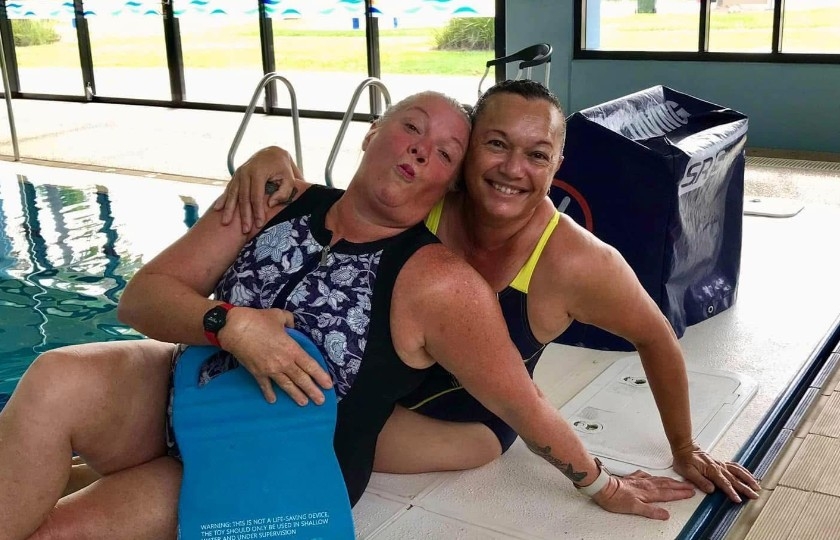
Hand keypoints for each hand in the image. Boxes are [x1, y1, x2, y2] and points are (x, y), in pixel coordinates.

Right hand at [214, 146, 301, 233]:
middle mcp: (246, 172)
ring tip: (225, 223)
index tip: (258, 224)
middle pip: (243, 197)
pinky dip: (223, 199)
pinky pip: (228, 189)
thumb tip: (269, 204)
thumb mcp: (289, 178)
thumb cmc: (283, 168)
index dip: (257, 211)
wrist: (271, 153)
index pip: (257, 195)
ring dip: (229, 209)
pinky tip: (217, 209)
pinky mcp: (235, 176)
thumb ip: (284, 192)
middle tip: (244, 230)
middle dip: (243, 215)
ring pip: (233, 194)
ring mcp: (238, 174)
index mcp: (259, 172)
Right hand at [218, 307, 332, 405]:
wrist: (235, 329)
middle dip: (312, 391)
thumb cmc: (258, 320)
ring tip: (304, 403)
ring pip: (286, 385)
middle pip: (301, 379)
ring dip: (296, 395)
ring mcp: (270, 369)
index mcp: (292, 349)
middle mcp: (284, 362)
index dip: (320, 376)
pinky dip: (269, 393)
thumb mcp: (279, 315)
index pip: (310, 365)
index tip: (328, 385)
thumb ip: (289, 321)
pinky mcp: (257, 372)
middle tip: (320, 401)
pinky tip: (273, 400)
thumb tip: (292, 326)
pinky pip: (265, 385)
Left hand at [591, 470, 695, 519]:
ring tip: (678, 481)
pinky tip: (653, 476)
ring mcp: (639, 481)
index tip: (691, 492)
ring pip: (659, 479)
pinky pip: (646, 476)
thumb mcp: (635, 508)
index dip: (680, 493)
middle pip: (666, 485)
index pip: (668, 493)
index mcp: (648, 492)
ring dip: (670, 480)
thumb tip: (665, 514)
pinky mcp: (632, 479)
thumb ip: (651, 511)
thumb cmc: (616, 498)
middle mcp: (646, 485)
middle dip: (680, 486)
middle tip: (690, 486)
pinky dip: (653, 476)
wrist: (603, 488)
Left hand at [672, 443, 760, 502]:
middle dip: (746, 488)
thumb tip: (711, 489)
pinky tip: (749, 475)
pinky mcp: (721, 463)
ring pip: (738, 472)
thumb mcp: (688, 472)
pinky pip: (735, 466)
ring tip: (757, 486)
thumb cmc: (684, 460)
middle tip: (755, 496)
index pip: (724, 484)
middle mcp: (719, 467)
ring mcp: (721, 465)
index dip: (732, 492)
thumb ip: (700, 481)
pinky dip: (744, 471)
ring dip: (748, 479)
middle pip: (735, 479)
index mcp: (711, 471)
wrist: (684, 447)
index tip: (738, 499)